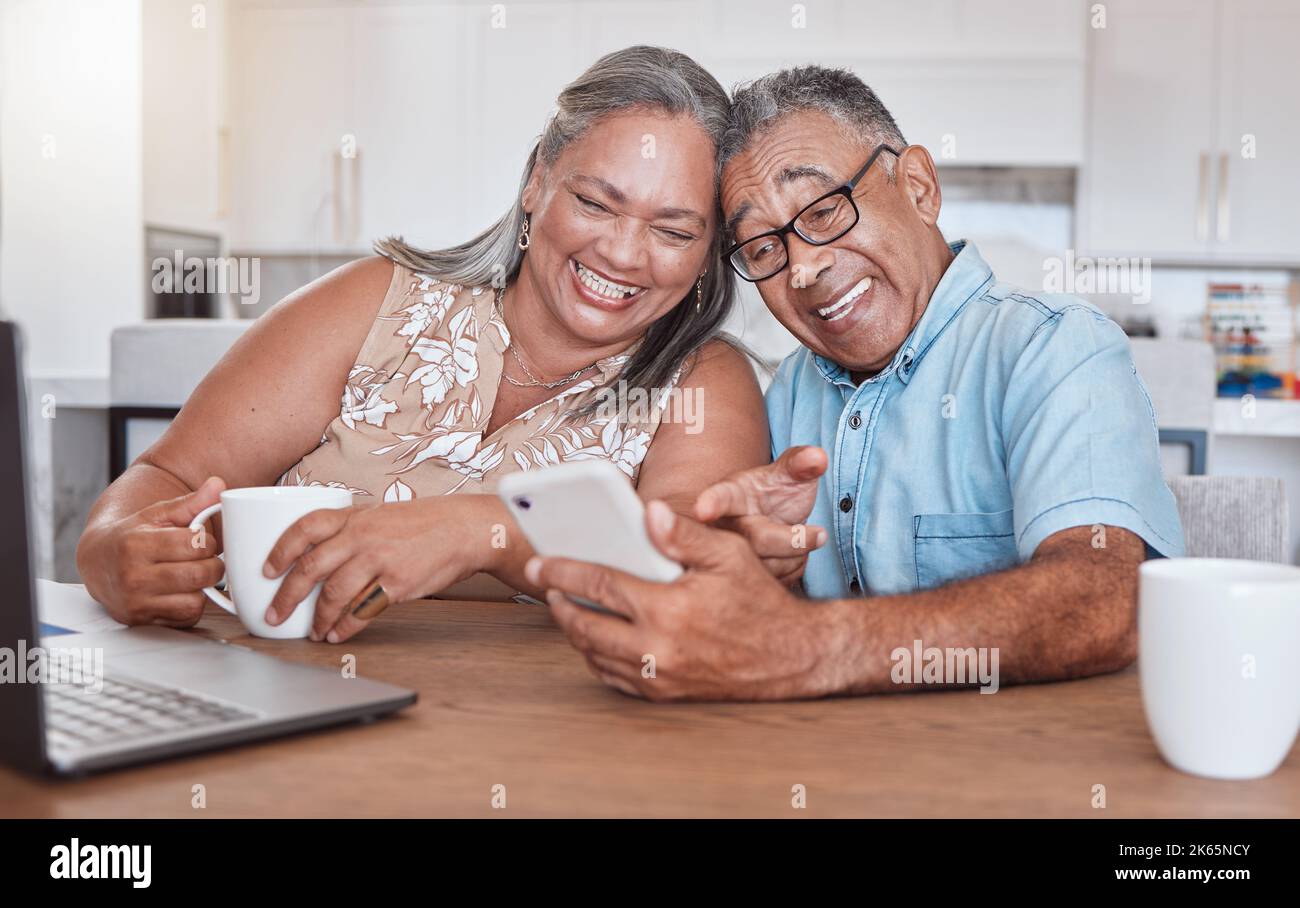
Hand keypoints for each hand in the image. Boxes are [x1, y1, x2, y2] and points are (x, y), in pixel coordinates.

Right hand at [76, 477, 227, 626]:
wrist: (96, 563)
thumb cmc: (131, 536)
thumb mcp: (157, 515)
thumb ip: (191, 503)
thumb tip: (218, 484)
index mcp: (137, 545)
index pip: (196, 545)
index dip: (206, 542)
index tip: (200, 541)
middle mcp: (134, 577)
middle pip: (200, 574)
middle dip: (211, 565)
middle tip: (202, 559)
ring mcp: (136, 603)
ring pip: (195, 601)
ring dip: (201, 588)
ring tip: (190, 574)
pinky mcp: (142, 621)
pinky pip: (186, 617)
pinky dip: (190, 605)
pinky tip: (180, 591)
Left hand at [261, 495, 497, 642]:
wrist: (464, 529)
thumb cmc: (424, 523)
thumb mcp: (380, 514)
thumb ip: (350, 529)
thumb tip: (318, 552)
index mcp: (355, 516)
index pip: (305, 528)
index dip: (280, 550)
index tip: (265, 570)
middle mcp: (363, 536)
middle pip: (311, 567)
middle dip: (286, 596)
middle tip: (274, 614)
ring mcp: (380, 560)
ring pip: (334, 594)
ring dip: (317, 618)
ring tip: (313, 631)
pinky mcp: (398, 584)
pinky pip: (362, 610)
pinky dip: (345, 627)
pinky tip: (338, 634)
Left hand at [527, 500, 849, 700]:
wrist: (792, 657)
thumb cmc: (760, 600)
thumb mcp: (728, 555)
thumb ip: (684, 533)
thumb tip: (647, 512)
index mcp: (667, 609)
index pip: (599, 586)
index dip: (563, 572)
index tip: (541, 562)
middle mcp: (658, 649)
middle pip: (585, 627)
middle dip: (559, 604)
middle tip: (546, 585)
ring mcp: (659, 678)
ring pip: (595, 657)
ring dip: (575, 632)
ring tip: (568, 607)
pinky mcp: (665, 696)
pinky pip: (615, 679)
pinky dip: (598, 657)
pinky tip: (598, 637)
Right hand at [693, 445, 828, 585]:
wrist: (772, 515)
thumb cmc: (775, 490)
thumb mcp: (789, 471)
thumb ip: (801, 462)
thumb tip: (818, 457)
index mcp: (730, 493)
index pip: (720, 497)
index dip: (710, 503)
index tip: (702, 510)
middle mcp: (723, 525)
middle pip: (756, 539)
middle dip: (794, 539)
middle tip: (821, 533)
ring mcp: (730, 553)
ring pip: (768, 565)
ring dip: (797, 555)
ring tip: (805, 538)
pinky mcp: (743, 576)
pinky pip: (777, 579)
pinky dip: (795, 568)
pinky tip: (794, 554)